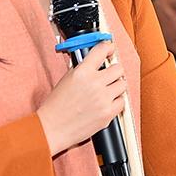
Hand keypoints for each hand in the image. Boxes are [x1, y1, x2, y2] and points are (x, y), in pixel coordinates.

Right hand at [37, 41, 125, 156]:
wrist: (53, 127)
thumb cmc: (57, 105)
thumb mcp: (67, 79)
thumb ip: (83, 68)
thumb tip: (95, 60)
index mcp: (82, 72)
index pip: (102, 50)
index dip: (109, 48)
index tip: (110, 50)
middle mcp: (94, 83)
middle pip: (118, 68)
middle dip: (113, 70)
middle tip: (109, 74)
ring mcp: (103, 98)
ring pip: (122, 84)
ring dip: (116, 86)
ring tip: (107, 90)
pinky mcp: (108, 113)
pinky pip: (122, 102)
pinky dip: (116, 102)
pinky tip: (107, 102)